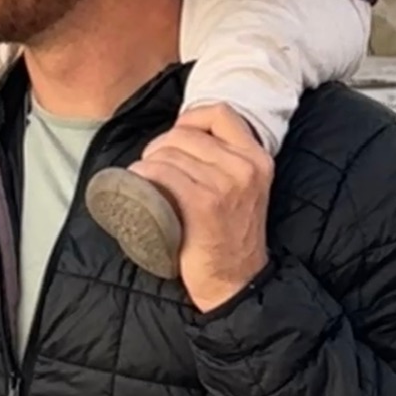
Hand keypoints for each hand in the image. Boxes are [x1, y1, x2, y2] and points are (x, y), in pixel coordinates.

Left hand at [132, 104, 272, 312]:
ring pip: (168, 154)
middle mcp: (244, 167)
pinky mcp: (203, 203)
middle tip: (153, 170)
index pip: (220, 113)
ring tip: (145, 184)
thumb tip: (181, 134)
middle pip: (185, 134)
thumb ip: (225, 160)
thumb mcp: (243, 190)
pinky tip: (137, 188)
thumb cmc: (229, 237)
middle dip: (159, 147)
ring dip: (146, 166)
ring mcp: (224, 184)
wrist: (235, 281)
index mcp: (257, 158)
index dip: (190, 119)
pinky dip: (141, 177)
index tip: (176, 138)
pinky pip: (161, 174)